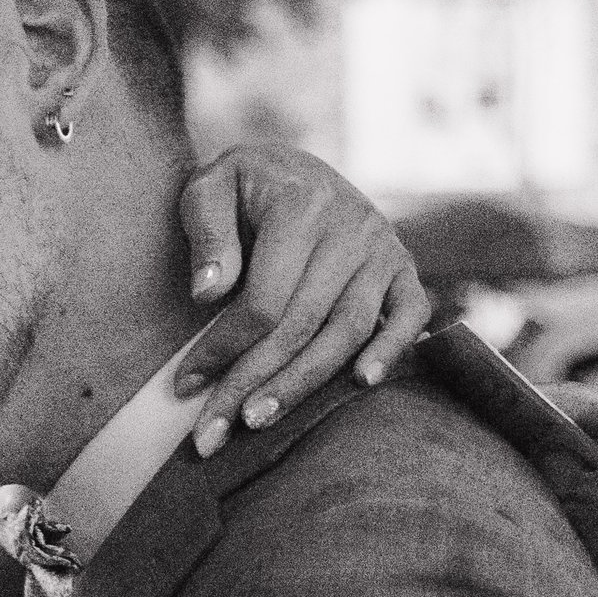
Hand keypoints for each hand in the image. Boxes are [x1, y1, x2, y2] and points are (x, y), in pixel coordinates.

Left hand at [174, 143, 429, 453]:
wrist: (288, 163)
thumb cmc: (240, 186)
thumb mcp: (209, 188)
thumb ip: (207, 233)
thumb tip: (208, 293)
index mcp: (302, 205)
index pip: (264, 299)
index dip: (223, 347)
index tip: (186, 385)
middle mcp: (351, 226)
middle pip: (302, 325)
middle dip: (253, 381)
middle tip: (212, 433)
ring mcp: (383, 248)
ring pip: (348, 331)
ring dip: (303, 383)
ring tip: (258, 420)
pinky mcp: (404, 266)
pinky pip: (411, 314)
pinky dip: (392, 348)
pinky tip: (362, 382)